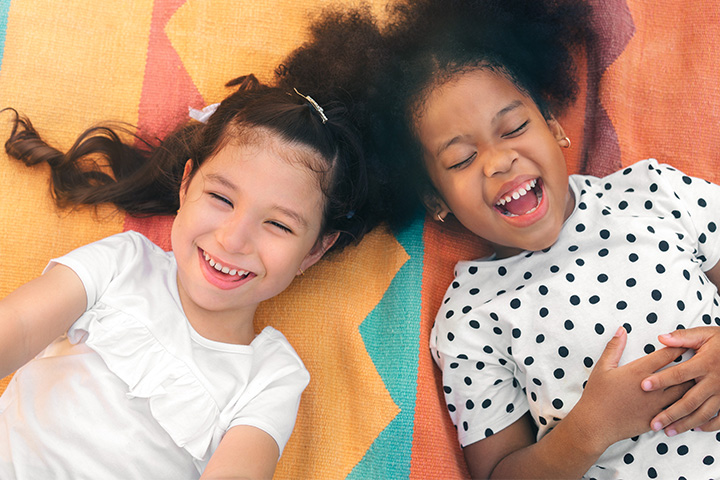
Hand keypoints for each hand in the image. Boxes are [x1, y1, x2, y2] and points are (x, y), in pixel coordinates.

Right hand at [569, 327, 690, 451]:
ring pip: (683, 393)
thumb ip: (614, 347)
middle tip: (699, 362)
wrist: (596, 423)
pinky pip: (677, 410)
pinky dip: (685, 405)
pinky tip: (690, 403)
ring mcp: (656, 404)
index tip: (686, 345)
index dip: (678, 348)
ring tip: (698, 381)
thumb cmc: (597, 395)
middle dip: (690, 367)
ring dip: (691, 386)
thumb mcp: (602, 367)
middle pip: (680, 374)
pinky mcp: (657, 418)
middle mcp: (652, 386)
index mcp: (638, 371)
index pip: (665, 356)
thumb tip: (622, 330)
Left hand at [640, 326, 719, 434]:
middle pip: (689, 401)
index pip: (679, 374)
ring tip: (668, 431)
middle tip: (653, 423)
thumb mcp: (706, 335)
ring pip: (702, 413)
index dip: (661, 380)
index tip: (643, 385)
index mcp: (704, 364)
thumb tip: (661, 338)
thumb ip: (683, 337)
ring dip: (685, 423)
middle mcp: (714, 381)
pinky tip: (694, 428)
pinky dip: (709, 425)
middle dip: (670, 413)